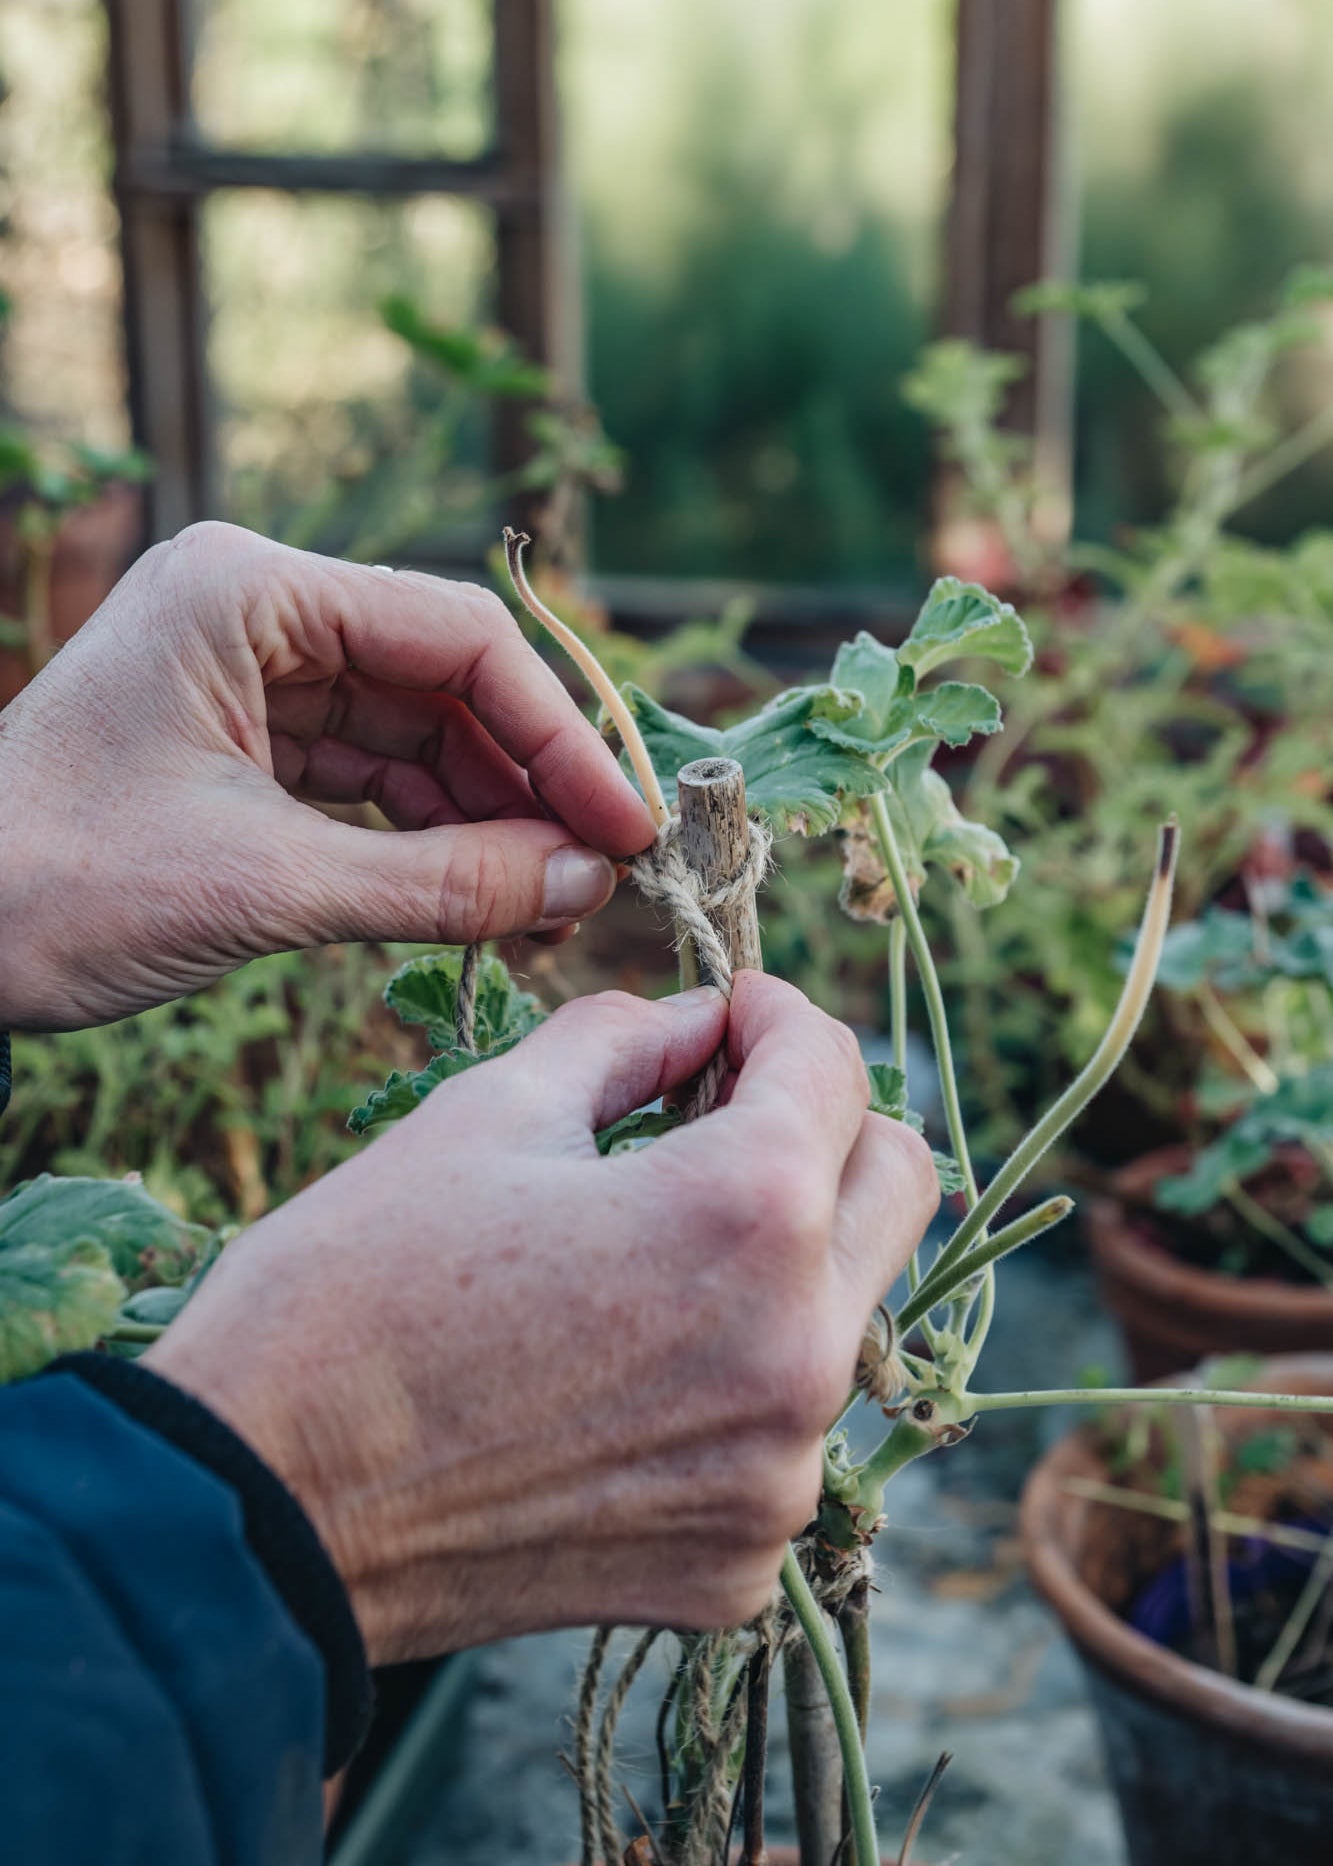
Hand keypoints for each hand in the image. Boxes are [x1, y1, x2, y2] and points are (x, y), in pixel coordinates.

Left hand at [0, 522, 654, 1029]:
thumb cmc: (54, 887)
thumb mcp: (265, 886)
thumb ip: (440, 883)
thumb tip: (584, 884)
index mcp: (250, 589)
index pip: (455, 639)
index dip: (559, 734)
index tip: (625, 824)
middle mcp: (260, 612)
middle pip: (447, 684)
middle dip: (530, 785)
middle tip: (603, 878)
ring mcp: (253, 677)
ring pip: (418, 738)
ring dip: (490, 823)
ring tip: (551, 911)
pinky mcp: (248, 743)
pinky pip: (372, 783)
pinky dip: (430, 842)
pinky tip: (487, 900)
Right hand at [146, 974, 937, 1662]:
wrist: (264, 1513)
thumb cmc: (354, 1289)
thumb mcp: (487, 1112)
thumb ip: (625, 1037)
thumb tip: (697, 1020)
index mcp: (745, 1213)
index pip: (832, 1067)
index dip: (776, 1013)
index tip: (727, 1010)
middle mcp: (799, 1350)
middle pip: (896, 1182)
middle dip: (823, 1120)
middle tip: (724, 1105)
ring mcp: (779, 1473)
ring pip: (850, 1308)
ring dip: (786, 1247)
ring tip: (660, 1234)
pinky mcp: (740, 1561)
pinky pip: (785, 1429)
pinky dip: (734, 1374)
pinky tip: (628, 1361)